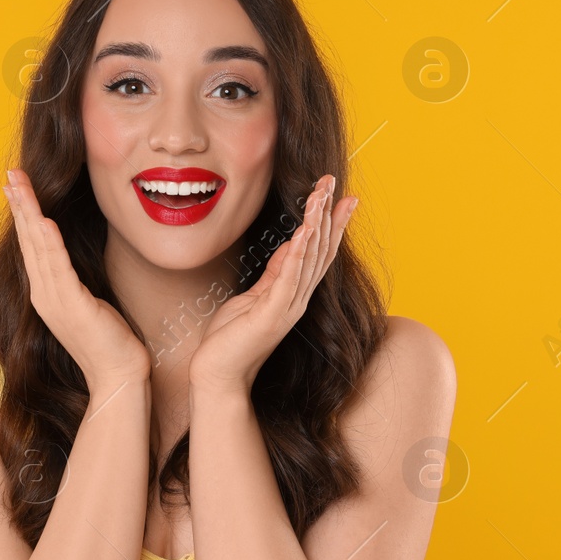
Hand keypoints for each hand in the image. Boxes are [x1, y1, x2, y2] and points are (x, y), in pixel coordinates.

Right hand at [4, 168, 149, 386]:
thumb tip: (74, 256)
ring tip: (20, 185)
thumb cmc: (109, 341)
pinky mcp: (72, 307)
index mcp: (47, 292)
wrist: (118, 376)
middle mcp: (44, 294)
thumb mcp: (89, 301)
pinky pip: (58, 269)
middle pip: (28, 241)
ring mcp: (55, 301)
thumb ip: (76, 279)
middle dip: (20, 205)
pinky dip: (50, 244)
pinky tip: (45, 222)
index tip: (17, 186)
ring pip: (38, 248)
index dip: (24, 214)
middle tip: (10, 174)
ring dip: (29, 214)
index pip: (32, 245)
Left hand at [190, 175, 358, 392]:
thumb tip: (289, 248)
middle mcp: (297, 300)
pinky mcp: (270, 316)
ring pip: (308, 260)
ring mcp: (287, 308)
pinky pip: (287, 280)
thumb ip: (274, 275)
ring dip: (316, 226)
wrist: (218, 376)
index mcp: (293, 294)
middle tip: (334, 183)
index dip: (332, 223)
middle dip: (328, 214)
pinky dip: (298, 256)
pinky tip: (304, 233)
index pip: (319, 252)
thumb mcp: (254, 297)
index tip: (342, 196)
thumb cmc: (231, 339)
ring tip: (322, 197)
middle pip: (320, 250)